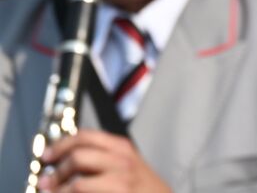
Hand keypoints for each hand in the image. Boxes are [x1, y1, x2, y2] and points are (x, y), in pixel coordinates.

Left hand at [39, 129, 170, 192]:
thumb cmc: (141, 187)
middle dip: (57, 172)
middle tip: (47, 181)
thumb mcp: (126, 163)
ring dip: (60, 191)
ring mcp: (120, 183)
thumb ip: (102, 156)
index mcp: (122, 147)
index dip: (60, 145)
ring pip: (77, 184)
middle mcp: (122, 162)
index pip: (85, 136)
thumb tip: (66, 159)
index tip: (47, 155)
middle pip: (77, 158)